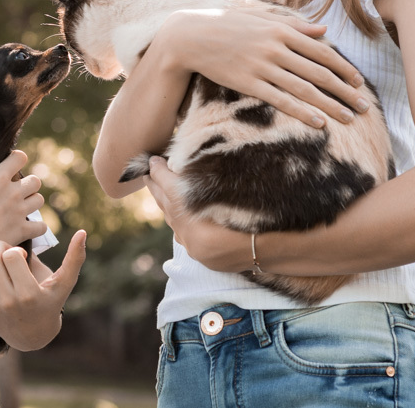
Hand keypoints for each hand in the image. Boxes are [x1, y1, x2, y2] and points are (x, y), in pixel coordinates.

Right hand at [0, 150, 46, 254]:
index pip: (20, 157)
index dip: (16, 160)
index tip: (10, 166)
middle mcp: (13, 192)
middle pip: (35, 180)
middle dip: (28, 184)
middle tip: (17, 191)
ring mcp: (20, 212)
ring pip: (39, 200)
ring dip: (32, 203)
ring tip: (22, 208)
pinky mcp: (23, 230)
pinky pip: (41, 226)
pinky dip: (37, 227)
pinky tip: (28, 228)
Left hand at [0, 230, 87, 350]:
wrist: (33, 336)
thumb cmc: (50, 303)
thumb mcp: (64, 283)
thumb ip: (74, 258)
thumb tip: (83, 232)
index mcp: (28, 293)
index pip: (10, 256)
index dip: (14, 249)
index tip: (21, 255)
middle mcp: (7, 302)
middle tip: (6, 252)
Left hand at [146, 156, 247, 273]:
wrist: (267, 249)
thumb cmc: (252, 213)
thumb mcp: (227, 188)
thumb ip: (202, 180)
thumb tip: (182, 168)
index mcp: (190, 207)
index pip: (168, 184)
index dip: (159, 170)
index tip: (153, 160)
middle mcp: (186, 226)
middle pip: (165, 202)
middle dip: (155, 186)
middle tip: (147, 172)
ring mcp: (191, 243)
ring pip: (171, 220)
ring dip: (165, 203)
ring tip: (158, 189)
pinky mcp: (198, 254)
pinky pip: (181, 235)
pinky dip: (177, 222)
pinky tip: (177, 216)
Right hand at [158, 6, 366, 127]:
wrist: (190, 36)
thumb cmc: (227, 25)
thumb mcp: (261, 18)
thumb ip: (294, 24)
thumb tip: (323, 30)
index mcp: (281, 30)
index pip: (322, 51)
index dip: (343, 68)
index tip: (359, 82)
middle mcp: (275, 48)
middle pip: (318, 72)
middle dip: (344, 91)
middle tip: (364, 106)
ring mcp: (262, 66)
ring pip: (304, 89)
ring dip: (330, 105)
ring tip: (349, 118)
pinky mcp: (248, 83)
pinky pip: (280, 99)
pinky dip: (301, 111)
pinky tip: (318, 123)